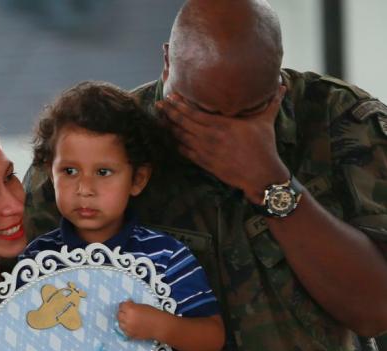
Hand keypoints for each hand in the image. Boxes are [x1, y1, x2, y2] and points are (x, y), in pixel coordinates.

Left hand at [117, 301, 158, 339]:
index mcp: (130, 309)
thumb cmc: (153, 313)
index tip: (126, 305)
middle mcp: (127, 318)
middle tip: (127, 312)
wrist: (160, 326)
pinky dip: (126, 328)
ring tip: (128, 319)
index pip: (121, 305)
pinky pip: (123, 330)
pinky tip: (131, 326)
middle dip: (122, 312)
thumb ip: (133, 305)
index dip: (124, 305)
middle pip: (119, 314)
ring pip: (119, 323)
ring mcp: (128, 328)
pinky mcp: (130, 335)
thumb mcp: (142, 306)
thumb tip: (127, 303)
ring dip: (122, 320)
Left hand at [158, 85, 288, 202]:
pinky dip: (175, 144)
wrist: (261, 174)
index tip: (171, 97)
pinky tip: (169, 138)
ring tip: (159, 118)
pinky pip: (185, 152)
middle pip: (184, 122)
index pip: (195, 112)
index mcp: (223, 124)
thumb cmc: (264, 147)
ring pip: (181, 137)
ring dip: (169, 127)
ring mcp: (206, 151)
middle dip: (169, 112)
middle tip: (158, 104)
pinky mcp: (205, 163)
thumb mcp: (266, 121)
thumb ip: (272, 101)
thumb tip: (283, 85)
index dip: (181, 105)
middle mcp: (211, 136)